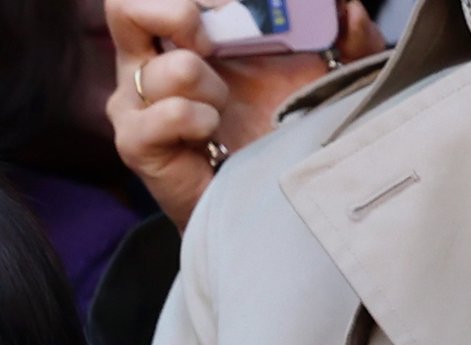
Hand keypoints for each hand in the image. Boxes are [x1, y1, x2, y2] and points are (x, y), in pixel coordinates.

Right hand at [107, 0, 383, 228]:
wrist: (261, 199)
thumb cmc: (282, 128)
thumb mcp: (329, 69)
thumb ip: (342, 32)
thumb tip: (348, 8)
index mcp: (177, 34)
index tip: (240, 5)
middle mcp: (146, 62)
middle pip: (122, 6)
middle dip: (180, 13)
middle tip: (217, 42)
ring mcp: (135, 105)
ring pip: (169, 68)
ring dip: (213, 87)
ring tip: (225, 110)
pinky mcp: (135, 143)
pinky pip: (165, 114)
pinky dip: (199, 120)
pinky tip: (210, 137)